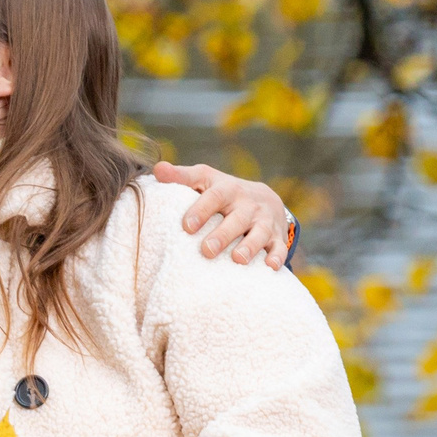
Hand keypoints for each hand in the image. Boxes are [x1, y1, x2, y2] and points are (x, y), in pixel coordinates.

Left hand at [156, 161, 295, 268]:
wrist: (264, 200)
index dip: (202, 209)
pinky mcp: (277, 236)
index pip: (214, 196)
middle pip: (237, 218)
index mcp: (227, 189)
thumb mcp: (205, 180)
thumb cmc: (224, 193)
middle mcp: (247, 204)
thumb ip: (182, 177)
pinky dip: (277, 255)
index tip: (187, 226)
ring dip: (249, 246)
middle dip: (223, 234)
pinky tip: (271, 267)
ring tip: (238, 259)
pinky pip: (279, 246)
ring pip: (259, 232)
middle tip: (207, 250)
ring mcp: (264, 220)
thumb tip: (157, 169)